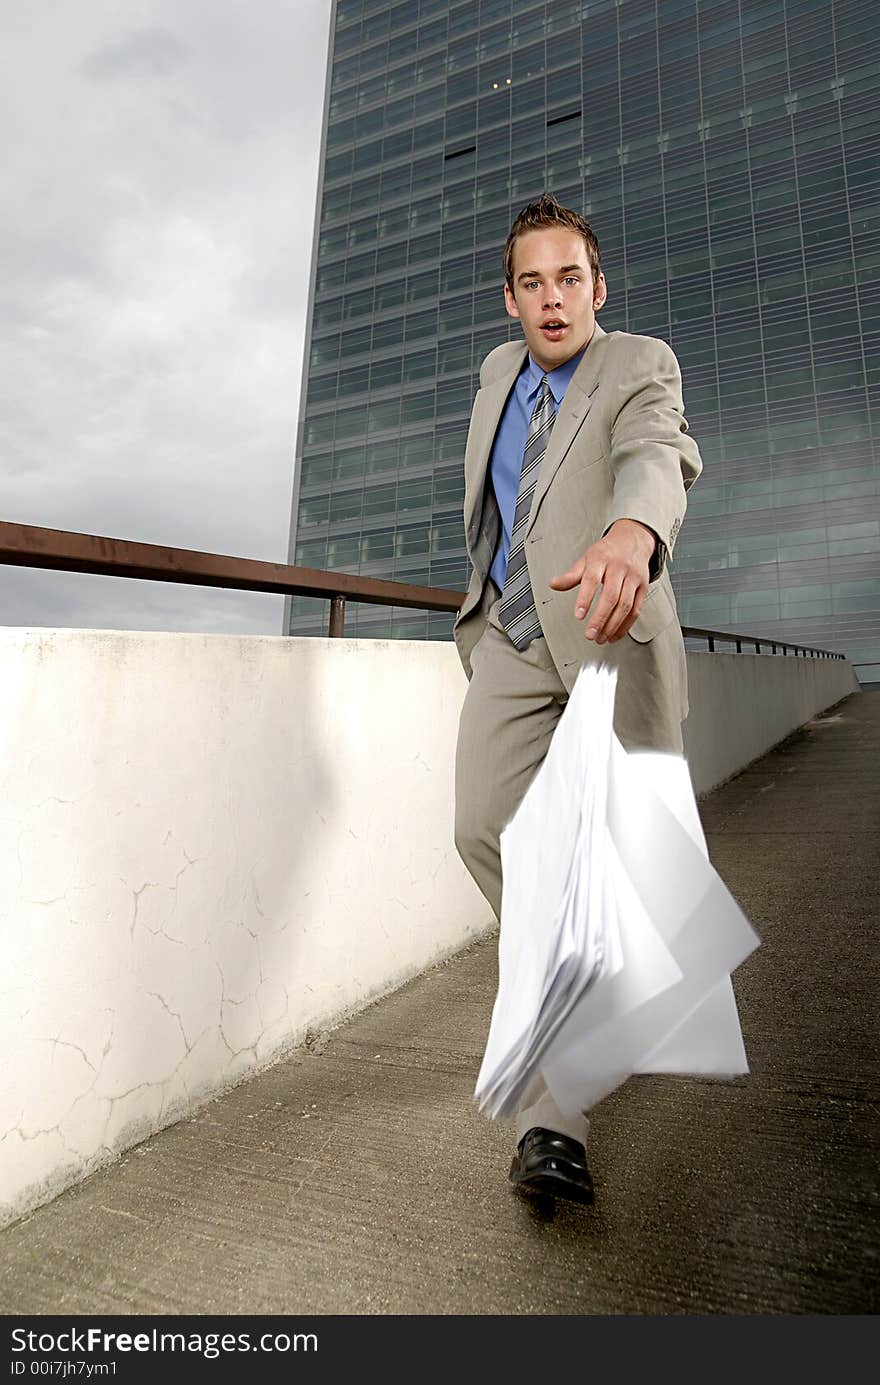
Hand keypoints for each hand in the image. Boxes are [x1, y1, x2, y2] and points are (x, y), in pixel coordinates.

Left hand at [548, 519, 655, 643]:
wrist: (633, 539)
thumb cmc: (607, 551)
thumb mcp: (586, 559)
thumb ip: (571, 575)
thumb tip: (553, 584)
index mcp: (601, 559)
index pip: (592, 580)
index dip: (585, 599)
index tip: (579, 616)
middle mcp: (619, 568)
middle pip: (611, 596)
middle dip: (600, 618)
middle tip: (590, 634)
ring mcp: (633, 578)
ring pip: (625, 605)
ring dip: (613, 625)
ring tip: (601, 638)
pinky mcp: (643, 587)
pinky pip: (636, 609)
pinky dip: (625, 625)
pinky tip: (614, 634)